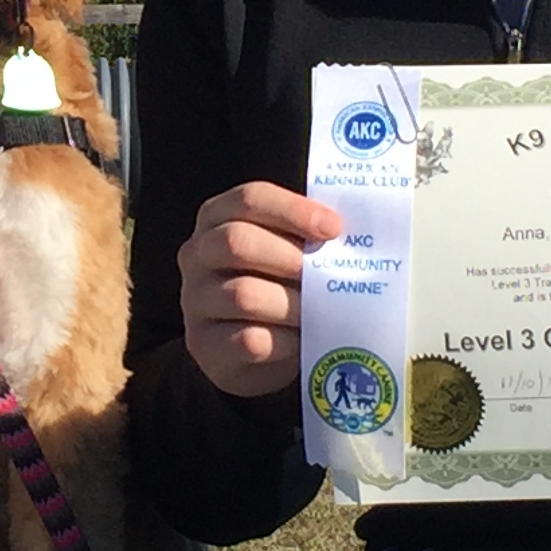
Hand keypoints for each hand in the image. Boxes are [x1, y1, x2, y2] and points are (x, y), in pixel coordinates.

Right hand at [178, 182, 345, 398]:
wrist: (255, 351)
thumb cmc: (278, 286)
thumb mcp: (286, 252)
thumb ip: (308, 236)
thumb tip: (355, 234)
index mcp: (218, 217)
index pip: (250, 199)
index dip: (293, 210)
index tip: (334, 228)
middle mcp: (197, 254)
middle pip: (236, 241)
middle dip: (289, 257)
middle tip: (325, 274)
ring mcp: (195, 300)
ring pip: (243, 294)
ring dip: (292, 304)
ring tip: (322, 311)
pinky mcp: (203, 345)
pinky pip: (247, 339)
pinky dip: (284, 341)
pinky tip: (303, 341)